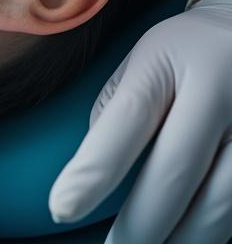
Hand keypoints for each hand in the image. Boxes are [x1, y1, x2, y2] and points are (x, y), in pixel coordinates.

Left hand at [49, 0, 231, 242]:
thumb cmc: (184, 53)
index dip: (94, 170)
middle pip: (179, 171)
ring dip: (185, 235)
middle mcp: (223, 86)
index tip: (62, 208)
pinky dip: (216, 225)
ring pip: (224, 200)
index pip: (128, 119)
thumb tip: (98, 177)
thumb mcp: (143, 61)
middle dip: (144, 221)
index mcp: (173, 57)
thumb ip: (118, 112)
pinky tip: (189, 234)